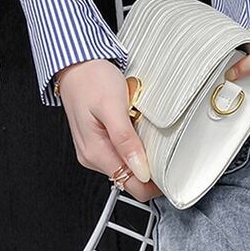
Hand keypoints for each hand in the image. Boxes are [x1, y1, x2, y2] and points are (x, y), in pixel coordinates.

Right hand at [55, 59, 162, 202]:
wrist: (77, 64)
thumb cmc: (92, 80)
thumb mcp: (113, 107)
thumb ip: (125, 140)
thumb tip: (141, 170)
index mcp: (95, 153)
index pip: (131, 186)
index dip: (154, 185)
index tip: (172, 174)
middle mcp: (92, 155)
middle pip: (130, 177)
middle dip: (151, 167)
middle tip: (166, 146)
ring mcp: (94, 148)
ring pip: (127, 164)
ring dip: (143, 153)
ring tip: (149, 131)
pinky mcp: (98, 138)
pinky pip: (122, 150)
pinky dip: (135, 143)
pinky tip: (138, 126)